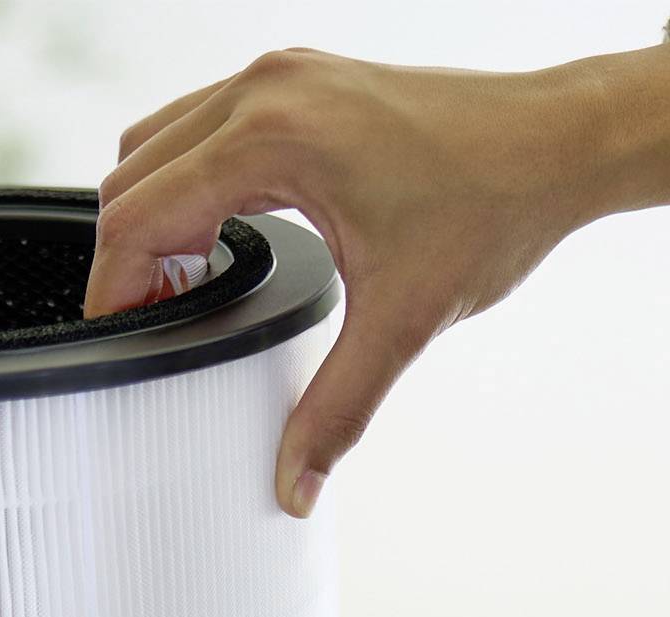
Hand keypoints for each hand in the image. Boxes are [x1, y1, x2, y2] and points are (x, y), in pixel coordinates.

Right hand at [85, 43, 669, 516]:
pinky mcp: (299, 81)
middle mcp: (265, 89)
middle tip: (154, 328)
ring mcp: (280, 76)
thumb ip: (335, 411)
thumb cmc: (492, 205)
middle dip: (128, 256)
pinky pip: (202, 126)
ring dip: (156, 215)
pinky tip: (225, 242)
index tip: (119, 339)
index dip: (114, 285)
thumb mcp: (402, 323)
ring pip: (160, 142)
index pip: (141, 212)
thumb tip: (294, 486)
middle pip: (134, 173)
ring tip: (187, 290)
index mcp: (274, 136)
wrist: (555, 143)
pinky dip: (191, 183)